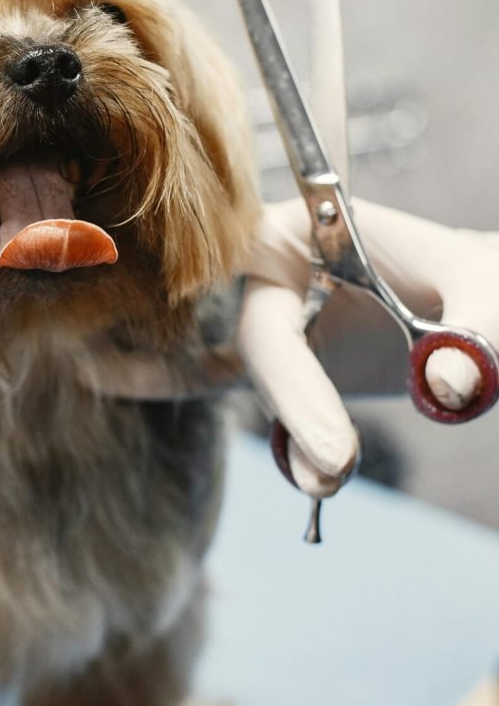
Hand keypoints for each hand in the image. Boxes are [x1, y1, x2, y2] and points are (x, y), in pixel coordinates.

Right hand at [80, 198, 498, 500]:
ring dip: (298, 433)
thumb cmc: (476, 275)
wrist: (479, 304)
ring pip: (271, 383)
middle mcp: (278, 277)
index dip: (232, 295)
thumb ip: (473, 329)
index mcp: (302, 228)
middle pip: (263, 338)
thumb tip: (446, 388)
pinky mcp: (300, 372)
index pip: (248, 257)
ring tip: (332, 477)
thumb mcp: (485, 283)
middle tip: (334, 457)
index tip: (290, 376)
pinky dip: (302, 445)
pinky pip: (287, 410)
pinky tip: (323, 477)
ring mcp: (286, 328)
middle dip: (292, 399)